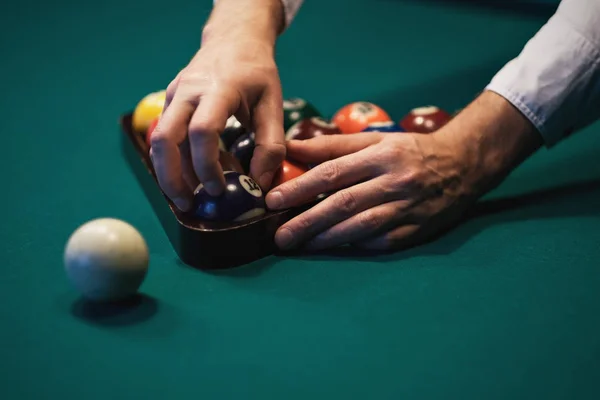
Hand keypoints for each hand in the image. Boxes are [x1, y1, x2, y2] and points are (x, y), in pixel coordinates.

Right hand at [149, 37, 284, 210]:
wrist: (234, 40)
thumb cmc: (256, 74)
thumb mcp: (273, 105)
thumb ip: (270, 146)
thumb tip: (260, 184)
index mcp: (217, 90)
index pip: (202, 131)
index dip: (207, 165)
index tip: (219, 190)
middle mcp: (188, 92)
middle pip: (165, 139)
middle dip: (172, 178)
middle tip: (188, 206)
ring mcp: (174, 96)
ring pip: (158, 141)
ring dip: (169, 174)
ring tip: (189, 199)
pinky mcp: (169, 103)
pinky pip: (164, 136)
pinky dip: (174, 161)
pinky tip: (191, 178)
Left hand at [265, 91, 542, 250]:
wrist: (463, 165)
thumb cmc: (410, 150)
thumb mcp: (374, 140)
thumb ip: (332, 146)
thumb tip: (290, 148)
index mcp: (381, 155)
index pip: (333, 172)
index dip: (300, 187)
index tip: (273, 201)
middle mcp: (394, 182)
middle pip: (342, 204)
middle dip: (306, 222)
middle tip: (278, 236)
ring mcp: (406, 209)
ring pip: (360, 227)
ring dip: (325, 239)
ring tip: (298, 246)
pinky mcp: (415, 231)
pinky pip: (380, 243)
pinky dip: (354, 246)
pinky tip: (332, 249)